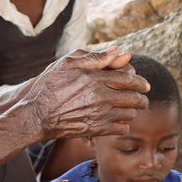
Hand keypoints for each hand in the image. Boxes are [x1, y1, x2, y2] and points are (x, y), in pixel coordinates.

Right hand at [24, 48, 150, 139]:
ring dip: (133, 111)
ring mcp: (100, 114)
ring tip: (131, 109)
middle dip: (142, 98)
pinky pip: (122, 128)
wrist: (37, 115)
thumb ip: (95, 57)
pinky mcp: (97, 130)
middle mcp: (101, 96)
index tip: (144, 84)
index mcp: (96, 78)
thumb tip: (119, 51)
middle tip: (143, 99)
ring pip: (130, 113)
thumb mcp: (67, 63)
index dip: (140, 81)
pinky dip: (124, 124)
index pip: (128, 78)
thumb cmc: (49, 86)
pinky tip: (119, 121)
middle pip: (134, 97)